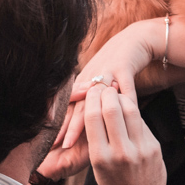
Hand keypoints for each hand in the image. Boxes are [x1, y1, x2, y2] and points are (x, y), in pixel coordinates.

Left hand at [55, 21, 158, 153]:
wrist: (134, 40)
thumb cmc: (115, 65)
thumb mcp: (98, 81)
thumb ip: (88, 100)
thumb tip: (78, 123)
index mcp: (82, 83)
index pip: (68, 107)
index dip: (60, 124)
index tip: (50, 142)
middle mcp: (90, 77)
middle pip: (78, 104)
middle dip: (69, 125)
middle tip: (60, 144)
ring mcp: (105, 70)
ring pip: (96, 96)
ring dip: (90, 116)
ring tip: (87, 134)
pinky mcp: (123, 64)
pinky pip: (124, 86)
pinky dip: (124, 100)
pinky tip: (123, 116)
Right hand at [82, 82, 165, 184]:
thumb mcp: (97, 166)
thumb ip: (98, 138)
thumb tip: (99, 106)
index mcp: (100, 157)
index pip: (93, 116)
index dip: (92, 98)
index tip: (91, 91)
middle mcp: (120, 152)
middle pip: (112, 108)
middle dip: (107, 93)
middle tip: (104, 86)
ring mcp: (140, 149)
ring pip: (131, 110)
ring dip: (122, 97)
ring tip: (116, 93)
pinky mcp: (154, 148)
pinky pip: (142, 122)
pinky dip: (133, 113)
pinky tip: (129, 109)